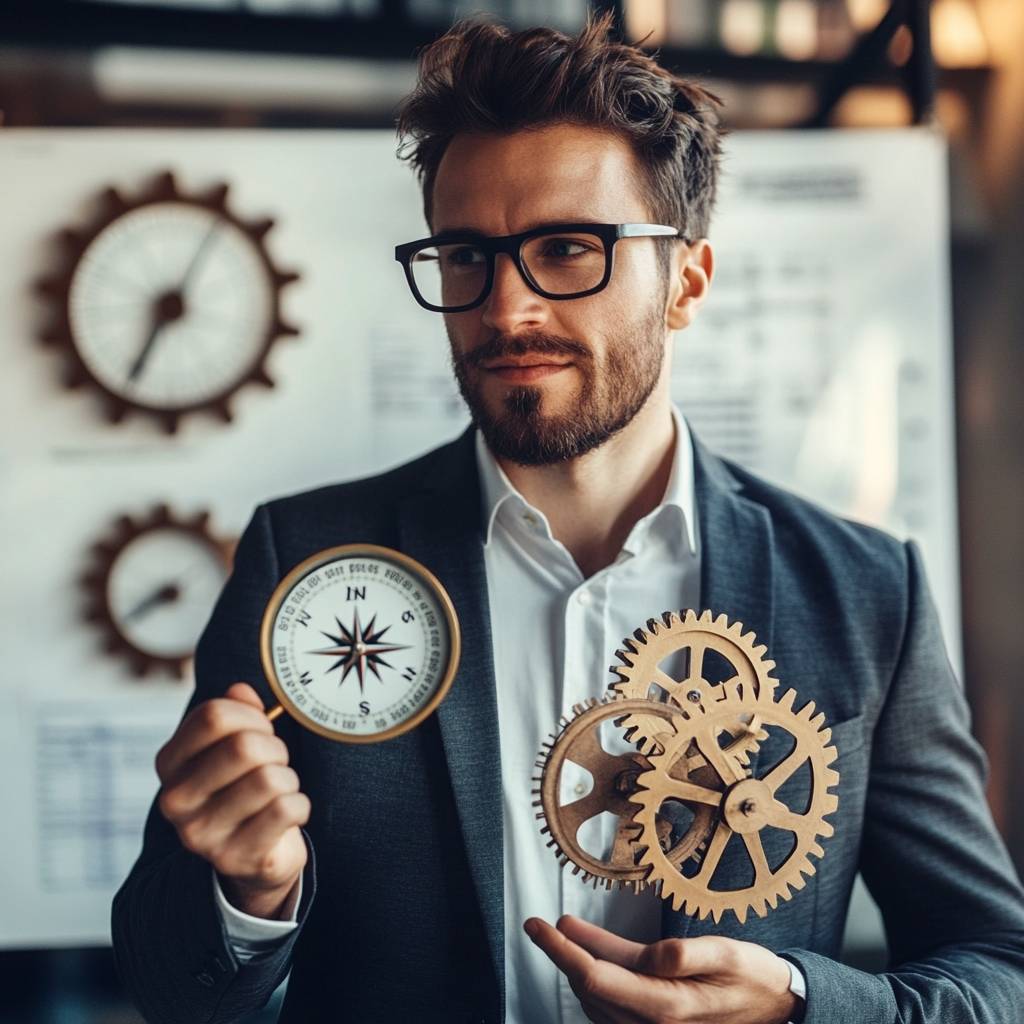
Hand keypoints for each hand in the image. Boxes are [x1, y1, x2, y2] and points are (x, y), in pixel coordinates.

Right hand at [155, 682, 309, 919]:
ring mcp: (202, 834)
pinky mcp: (235, 858)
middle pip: (244, 747)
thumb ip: (235, 712)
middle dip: (275, 748)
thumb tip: (240, 690)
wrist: (250, 855)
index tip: (261, 728)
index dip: (252, 715)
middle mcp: (176, 799)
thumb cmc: (243, 786)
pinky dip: (300, 805)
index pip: (214, 716)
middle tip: (275, 762)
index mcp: (170, 762)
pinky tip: (287, 814)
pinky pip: (287, 809)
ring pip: (269, 779)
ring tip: (279, 789)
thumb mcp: (232, 744)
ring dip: (288, 779)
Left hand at [525, 914, 798, 1023]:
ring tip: (564, 934)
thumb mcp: (728, 954)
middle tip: (541, 925)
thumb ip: (686, 954)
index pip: (597, 978)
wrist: (779, 1006)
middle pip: (590, 990)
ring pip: (598, 999)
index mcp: (667, 1005)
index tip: (541, 926)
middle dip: (563, 956)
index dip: (563, 952)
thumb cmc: (753, 975)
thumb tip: (651, 956)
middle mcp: (654, 1023)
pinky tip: (594, 957)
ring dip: (577, 967)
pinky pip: (614, 1006)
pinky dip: (597, 981)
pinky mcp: (658, 1023)